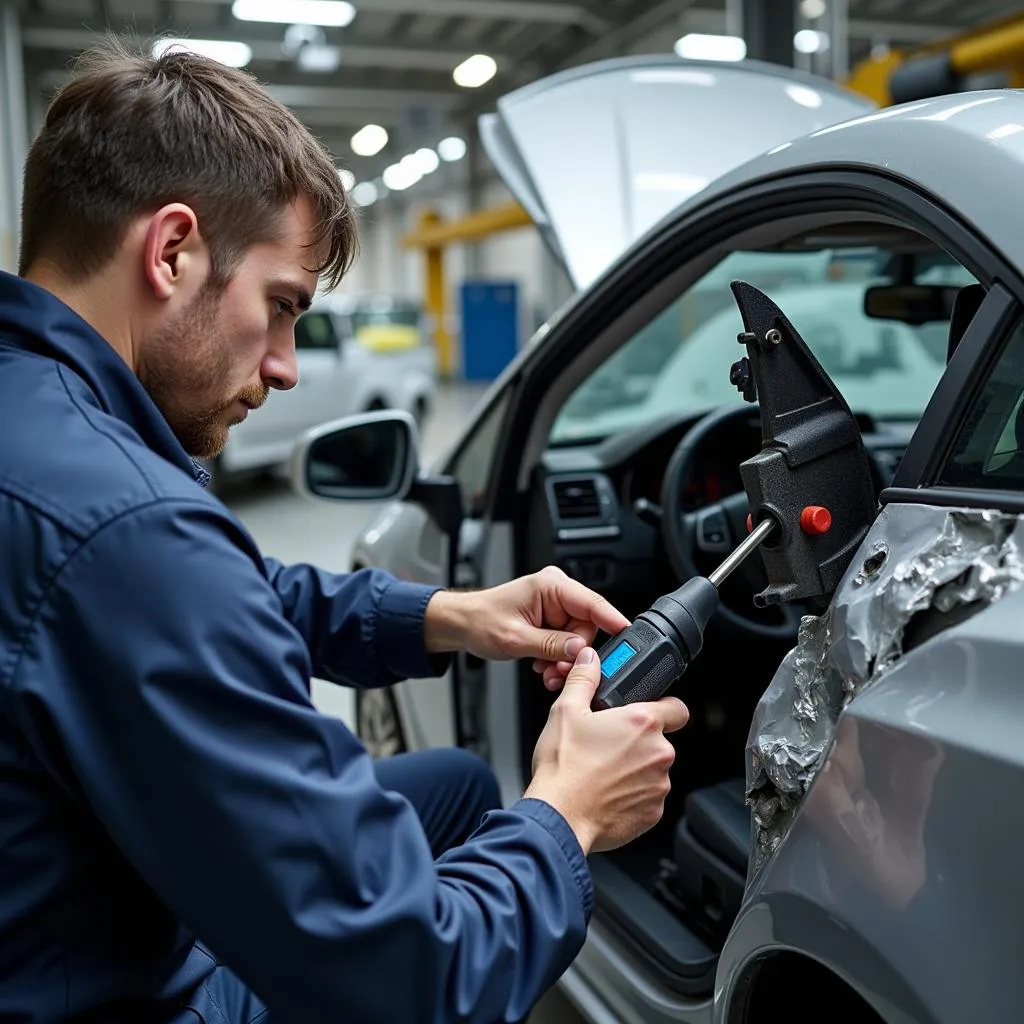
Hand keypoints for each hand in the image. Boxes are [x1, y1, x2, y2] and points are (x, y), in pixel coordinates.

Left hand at [424, 566, 629, 687]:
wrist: (461, 625)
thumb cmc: (480, 621)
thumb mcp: (516, 638)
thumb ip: (552, 646)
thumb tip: (580, 652)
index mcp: (550, 586)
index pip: (592, 603)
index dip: (612, 621)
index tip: (627, 637)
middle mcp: (556, 592)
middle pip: (587, 626)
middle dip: (575, 653)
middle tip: (560, 670)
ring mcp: (554, 606)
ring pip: (577, 638)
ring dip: (564, 659)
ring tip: (546, 671)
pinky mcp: (550, 620)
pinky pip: (566, 641)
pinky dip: (557, 657)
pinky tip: (543, 665)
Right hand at [523, 647, 688, 853]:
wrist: (559, 817)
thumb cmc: (563, 768)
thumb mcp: (566, 711)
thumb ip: (584, 679)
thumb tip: (590, 659)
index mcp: (643, 723)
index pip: (677, 708)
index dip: (663, 707)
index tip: (648, 712)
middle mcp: (659, 753)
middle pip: (660, 740)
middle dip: (638, 742)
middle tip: (608, 745)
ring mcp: (658, 786)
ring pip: (653, 770)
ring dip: (635, 769)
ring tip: (602, 771)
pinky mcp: (653, 813)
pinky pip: (648, 797)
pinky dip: (632, 795)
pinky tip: (606, 792)